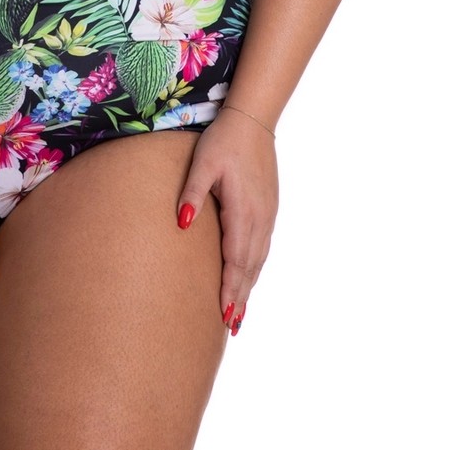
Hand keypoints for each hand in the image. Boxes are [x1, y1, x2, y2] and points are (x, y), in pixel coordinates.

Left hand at [176, 105, 278, 333]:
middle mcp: (259, 219)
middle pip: (250, 267)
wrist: (252, 121)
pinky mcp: (268, 209)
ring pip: (259, 260)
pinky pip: (262, 247)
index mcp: (243, 211)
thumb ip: (192, 194)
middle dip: (241, 297)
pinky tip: (248, 277)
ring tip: (239, 313)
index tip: (225, 316)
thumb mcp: (202, 163)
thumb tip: (182, 224)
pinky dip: (255, 268)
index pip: (236, 261)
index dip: (231, 290)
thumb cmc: (223, 141)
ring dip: (249, 286)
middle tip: (232, 327)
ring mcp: (267, 215)